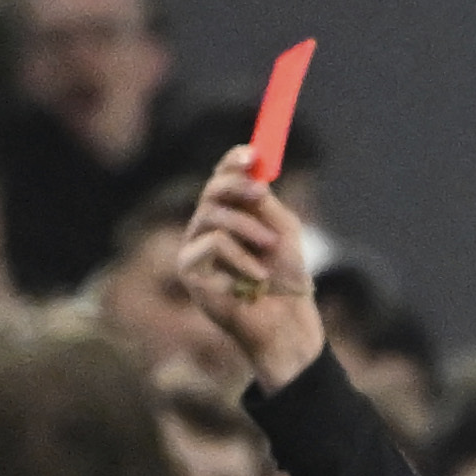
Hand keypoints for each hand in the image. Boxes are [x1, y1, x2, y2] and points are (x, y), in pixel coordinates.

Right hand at [177, 154, 328, 388]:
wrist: (286, 322)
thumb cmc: (286, 279)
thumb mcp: (283, 232)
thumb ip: (266, 203)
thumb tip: (254, 170)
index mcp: (230, 214)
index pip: (222, 179)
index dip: (233, 163)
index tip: (252, 154)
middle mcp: (207, 227)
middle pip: (211, 190)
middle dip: (236, 184)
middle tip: (261, 190)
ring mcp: (194, 247)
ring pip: (212, 215)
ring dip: (248, 227)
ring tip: (271, 246)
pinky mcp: (189, 269)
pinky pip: (213, 244)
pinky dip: (241, 257)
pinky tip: (258, 276)